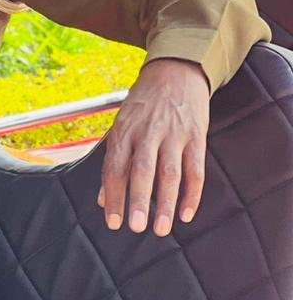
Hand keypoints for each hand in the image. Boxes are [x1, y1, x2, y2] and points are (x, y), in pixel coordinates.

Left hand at [98, 58, 210, 236]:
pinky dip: (192, 194)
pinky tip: (186, 214)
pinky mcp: (196, 136)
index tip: (113, 222)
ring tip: (162, 229)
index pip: (115, 167)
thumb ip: (114, 162)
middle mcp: (147, 132)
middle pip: (142, 170)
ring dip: (166, 203)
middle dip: (138, 200)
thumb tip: (103, 199)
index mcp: (124, 131)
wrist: (175, 71)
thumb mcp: (122, 125)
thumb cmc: (143, 104)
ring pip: (170, 173)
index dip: (113, 196)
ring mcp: (173, 134)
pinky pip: (196, 169)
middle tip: (136, 228)